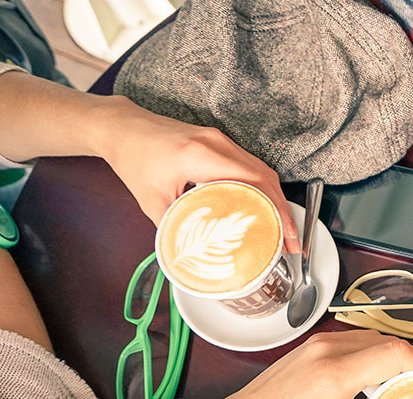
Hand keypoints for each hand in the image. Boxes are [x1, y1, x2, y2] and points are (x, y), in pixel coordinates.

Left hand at [0, 71, 298, 252]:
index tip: (286, 236)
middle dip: (283, 210)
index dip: (277, 210)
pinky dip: (262, 188)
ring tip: (281, 229)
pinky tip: (264, 209)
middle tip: (290, 241)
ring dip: (275, 199)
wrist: (122, 128)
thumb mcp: (151, 201)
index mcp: (202, 156)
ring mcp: (220, 139)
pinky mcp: (219, 141)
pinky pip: (250, 164)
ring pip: (262, 169)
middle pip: (267, 175)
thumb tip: (194, 256)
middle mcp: (217, 143)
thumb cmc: (133, 160)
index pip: (255, 181)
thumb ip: (175, 227)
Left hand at [203, 329, 412, 398]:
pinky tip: (384, 377)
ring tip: (412, 383)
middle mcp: (325, 353)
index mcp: (332, 377)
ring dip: (397, 356)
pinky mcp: (312, 346)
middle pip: (390, 343)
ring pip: (374, 338)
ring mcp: (317, 345)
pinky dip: (376, 353)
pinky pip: (357, 339)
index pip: (394, 354)